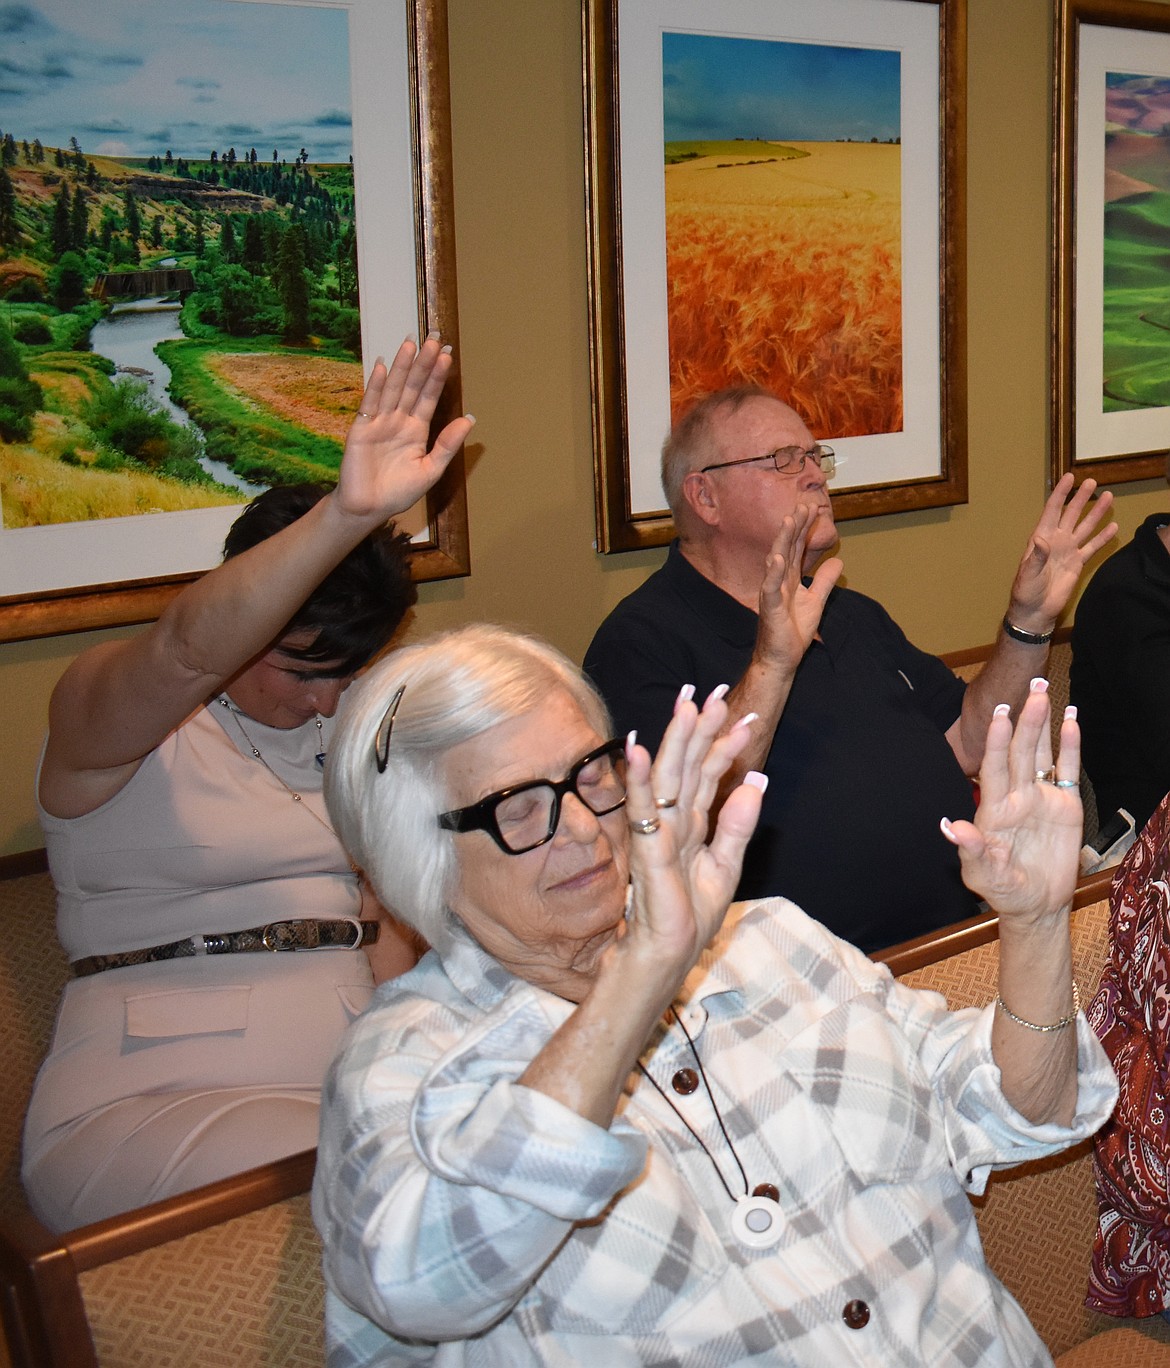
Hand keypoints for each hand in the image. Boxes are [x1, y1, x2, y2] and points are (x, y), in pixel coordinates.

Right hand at [334, 334, 473, 521]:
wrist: (369, 509)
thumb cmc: (398, 493)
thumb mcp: (430, 470)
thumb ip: (448, 445)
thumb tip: (469, 419)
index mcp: (416, 429)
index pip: (429, 396)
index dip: (438, 376)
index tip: (448, 355)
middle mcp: (398, 421)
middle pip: (412, 386)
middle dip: (424, 363)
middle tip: (435, 338)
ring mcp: (379, 422)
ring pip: (393, 389)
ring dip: (402, 367)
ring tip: (412, 344)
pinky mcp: (361, 429)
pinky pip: (369, 403)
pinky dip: (375, 385)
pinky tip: (381, 366)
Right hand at [620, 690, 763, 979]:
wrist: (666, 955)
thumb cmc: (688, 916)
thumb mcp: (725, 866)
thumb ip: (737, 824)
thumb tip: (757, 781)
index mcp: (692, 823)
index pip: (709, 774)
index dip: (725, 744)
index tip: (745, 715)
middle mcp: (673, 820)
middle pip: (686, 765)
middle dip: (699, 727)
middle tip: (711, 690)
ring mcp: (657, 832)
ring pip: (667, 777)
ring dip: (674, 740)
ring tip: (684, 704)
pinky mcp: (646, 850)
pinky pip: (643, 809)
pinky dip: (639, 779)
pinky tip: (636, 749)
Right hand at [755, 504, 842, 669]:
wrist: (781, 658)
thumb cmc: (793, 631)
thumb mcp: (816, 601)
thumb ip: (824, 580)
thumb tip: (838, 561)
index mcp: (789, 578)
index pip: (797, 548)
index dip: (804, 529)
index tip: (813, 509)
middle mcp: (779, 581)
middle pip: (787, 548)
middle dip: (795, 526)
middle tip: (803, 505)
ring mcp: (772, 593)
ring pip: (777, 561)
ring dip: (783, 541)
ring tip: (789, 521)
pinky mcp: (769, 608)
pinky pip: (770, 588)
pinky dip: (773, 573)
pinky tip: (777, 559)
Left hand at [941, 682, 1081, 923]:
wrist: (1035, 905)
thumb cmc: (1003, 890)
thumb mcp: (983, 875)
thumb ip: (971, 850)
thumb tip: (950, 827)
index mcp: (993, 808)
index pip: (994, 767)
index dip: (997, 741)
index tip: (1000, 714)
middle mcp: (1016, 796)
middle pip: (1020, 752)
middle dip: (1025, 720)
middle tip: (1033, 688)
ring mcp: (1041, 798)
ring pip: (1041, 753)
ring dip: (1044, 725)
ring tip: (1046, 693)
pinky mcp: (1066, 806)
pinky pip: (1067, 770)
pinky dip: (1071, 746)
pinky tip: (1072, 722)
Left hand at [1007, 473, 1116, 632]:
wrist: (1036, 610)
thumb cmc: (1025, 592)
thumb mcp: (1027, 574)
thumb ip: (1035, 556)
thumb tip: (1040, 539)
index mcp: (1041, 538)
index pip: (1052, 510)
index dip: (1060, 494)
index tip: (1069, 477)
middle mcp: (1056, 540)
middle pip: (1071, 514)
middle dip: (1081, 498)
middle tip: (1092, 481)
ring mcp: (1068, 550)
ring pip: (1085, 527)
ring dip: (1096, 513)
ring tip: (1108, 497)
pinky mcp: (1078, 563)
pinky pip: (1092, 547)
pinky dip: (1103, 538)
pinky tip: (1113, 526)